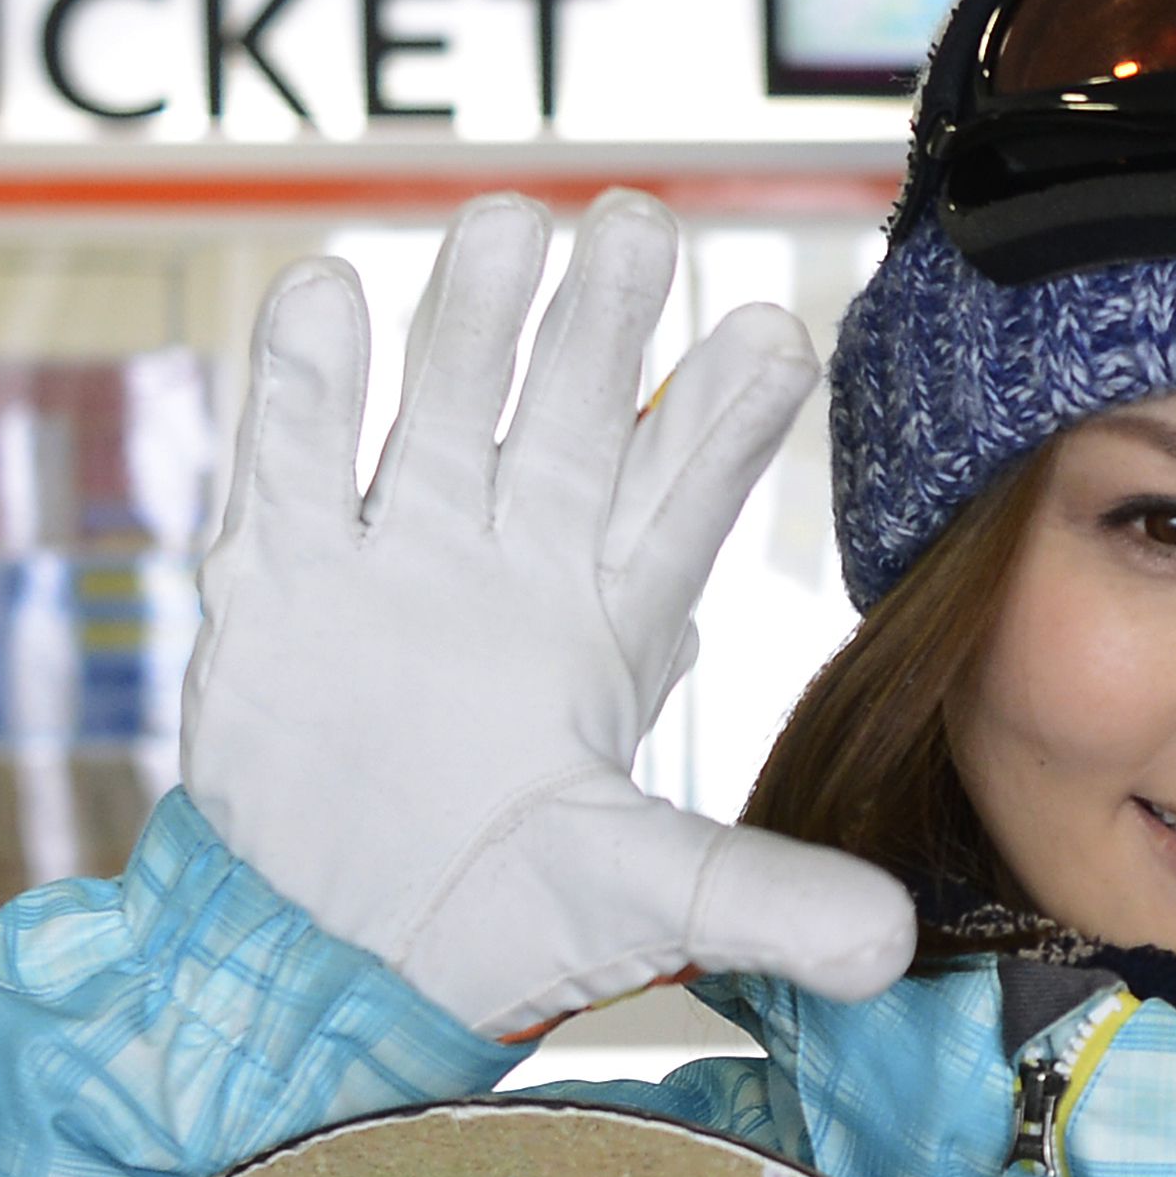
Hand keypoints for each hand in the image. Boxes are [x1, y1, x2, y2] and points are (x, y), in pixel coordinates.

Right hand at [178, 188, 915, 1036]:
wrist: (340, 952)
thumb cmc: (505, 917)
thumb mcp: (646, 908)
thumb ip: (762, 901)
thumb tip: (893, 947)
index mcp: (612, 618)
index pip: (681, 496)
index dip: (721, 417)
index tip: (773, 331)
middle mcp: (513, 562)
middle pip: (567, 418)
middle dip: (601, 326)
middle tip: (638, 226)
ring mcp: (396, 558)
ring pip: (440, 412)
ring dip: (468, 323)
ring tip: (506, 224)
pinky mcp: (282, 583)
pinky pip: (297, 466)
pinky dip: (308, 386)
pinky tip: (327, 294)